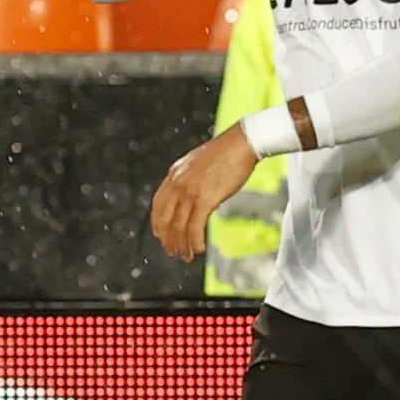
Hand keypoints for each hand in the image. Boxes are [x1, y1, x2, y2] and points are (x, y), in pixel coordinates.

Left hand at [149, 123, 258, 261]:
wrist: (242, 143)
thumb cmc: (226, 152)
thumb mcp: (199, 163)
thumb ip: (191, 179)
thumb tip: (193, 195)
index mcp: (174, 173)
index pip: (158, 204)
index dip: (158, 223)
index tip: (161, 235)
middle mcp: (178, 183)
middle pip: (165, 218)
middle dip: (168, 239)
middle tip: (172, 252)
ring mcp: (190, 191)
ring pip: (179, 226)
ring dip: (182, 245)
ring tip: (186, 256)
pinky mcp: (205, 199)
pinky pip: (195, 227)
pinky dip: (195, 241)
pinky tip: (200, 249)